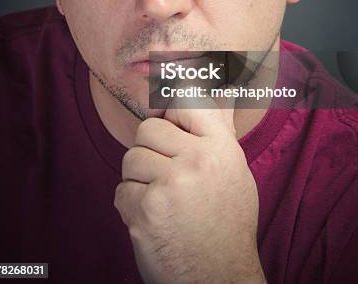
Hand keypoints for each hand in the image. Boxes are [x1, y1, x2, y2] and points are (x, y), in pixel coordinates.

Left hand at [114, 93, 265, 282]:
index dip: (170, 109)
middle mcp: (196, 161)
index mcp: (220, 148)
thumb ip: (220, 131)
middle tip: (168, 175)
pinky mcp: (145, 210)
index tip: (168, 123)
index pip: (185, 99)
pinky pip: (122, 190)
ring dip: (139, 178)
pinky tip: (154, 218)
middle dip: (151, 150)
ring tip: (163, 199)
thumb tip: (222, 92)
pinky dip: (131, 204)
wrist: (220, 278)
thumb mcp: (235, 171)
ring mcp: (169, 185)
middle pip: (148, 129)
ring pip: (131, 158)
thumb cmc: (227, 222)